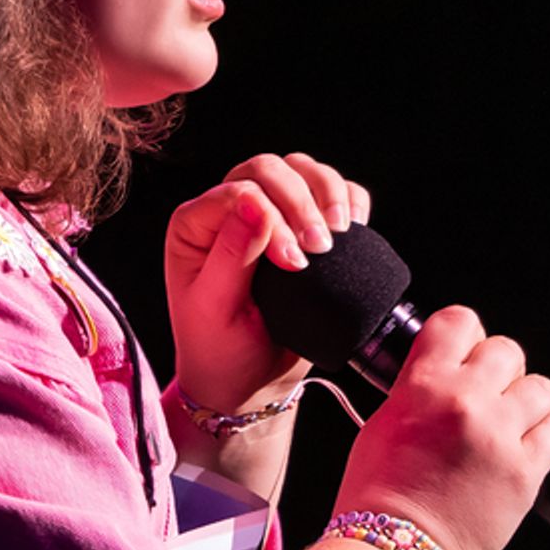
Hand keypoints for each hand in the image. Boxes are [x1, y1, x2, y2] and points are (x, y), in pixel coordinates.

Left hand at [165, 153, 371, 417]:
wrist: (248, 381)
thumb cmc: (220, 348)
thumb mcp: (215, 309)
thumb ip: (232, 255)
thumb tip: (253, 202)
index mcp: (196, 223)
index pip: (237, 191)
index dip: (271, 217)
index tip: (294, 263)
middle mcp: (230, 208)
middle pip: (270, 169)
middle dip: (302, 202)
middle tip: (321, 248)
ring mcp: (269, 213)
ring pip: (302, 170)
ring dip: (329, 193)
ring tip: (340, 236)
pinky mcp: (303, 226)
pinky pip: (333, 191)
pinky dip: (350, 200)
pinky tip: (354, 229)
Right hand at [334, 305, 549, 549]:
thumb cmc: (378, 496)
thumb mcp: (382, 422)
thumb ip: (418, 388)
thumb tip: (445, 373)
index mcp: (423, 385)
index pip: (459, 321)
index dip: (467, 335)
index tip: (467, 350)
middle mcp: (465, 402)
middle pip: (506, 350)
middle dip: (498, 370)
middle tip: (486, 395)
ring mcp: (500, 436)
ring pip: (541, 387)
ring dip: (528, 400)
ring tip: (512, 421)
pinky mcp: (526, 471)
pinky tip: (531, 440)